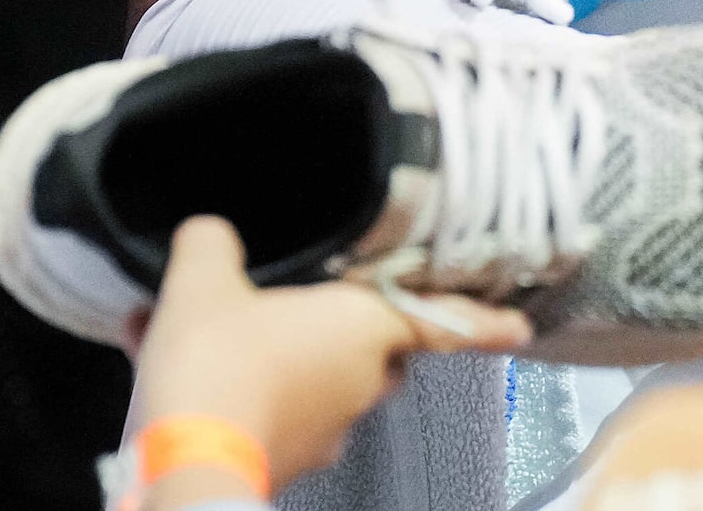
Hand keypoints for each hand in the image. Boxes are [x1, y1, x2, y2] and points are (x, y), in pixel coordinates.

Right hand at [129, 216, 529, 498]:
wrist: (182, 469)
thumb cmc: (217, 368)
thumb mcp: (202, 287)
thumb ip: (210, 247)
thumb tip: (207, 232)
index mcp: (368, 330)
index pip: (444, 322)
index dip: (484, 323)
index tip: (521, 329)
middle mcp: (363, 381)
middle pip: (378, 349)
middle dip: (349, 331)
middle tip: (308, 306)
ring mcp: (328, 428)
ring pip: (321, 381)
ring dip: (282, 360)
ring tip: (216, 339)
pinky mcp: (288, 460)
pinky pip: (276, 413)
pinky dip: (242, 394)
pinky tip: (181, 378)